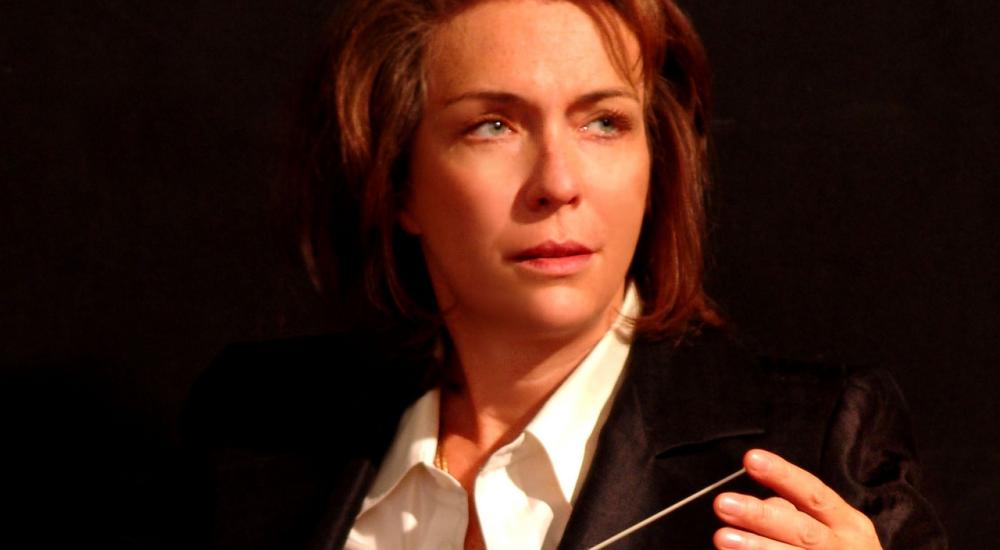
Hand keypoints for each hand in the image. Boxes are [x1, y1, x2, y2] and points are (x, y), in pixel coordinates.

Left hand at [712, 449, 881, 548]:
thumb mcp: (834, 529)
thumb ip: (799, 512)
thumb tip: (765, 502)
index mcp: (848, 523)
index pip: (813, 493)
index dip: (783, 475)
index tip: (751, 460)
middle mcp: (843, 547)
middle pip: (801, 530)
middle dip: (761, 516)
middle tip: (724, 504)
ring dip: (756, 547)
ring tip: (723, 538)